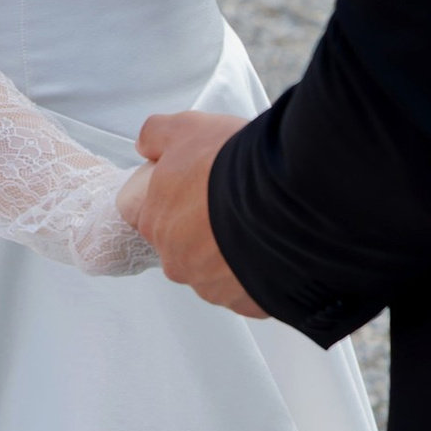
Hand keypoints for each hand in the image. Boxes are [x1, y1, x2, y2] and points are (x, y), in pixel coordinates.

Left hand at [124, 110, 265, 314]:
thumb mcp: (185, 128)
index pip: (153, 217)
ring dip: (232, 254)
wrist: (285, 194)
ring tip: (259, 224)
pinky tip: (275, 248)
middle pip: (185, 248)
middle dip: (204, 230)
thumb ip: (155, 136)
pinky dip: (260, 273)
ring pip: (217, 271)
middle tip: (233, 203)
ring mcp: (212, 286)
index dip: (176, 201)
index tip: (198, 190)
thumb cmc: (231, 164)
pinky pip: (250, 289)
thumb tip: (146, 146)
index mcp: (155, 222)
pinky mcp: (247, 302)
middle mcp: (177, 261)